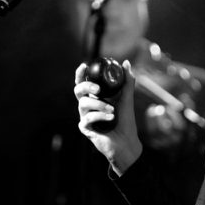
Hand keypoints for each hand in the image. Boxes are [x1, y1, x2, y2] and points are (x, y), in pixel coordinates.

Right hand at [74, 60, 142, 174]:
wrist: (127, 142)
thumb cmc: (126, 121)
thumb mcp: (127, 98)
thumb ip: (127, 81)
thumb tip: (126, 63)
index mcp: (95, 97)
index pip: (83, 82)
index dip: (80, 74)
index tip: (85, 66)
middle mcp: (88, 106)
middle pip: (78, 91)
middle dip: (86, 86)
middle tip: (98, 89)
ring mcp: (85, 117)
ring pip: (83, 104)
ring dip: (99, 105)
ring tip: (112, 110)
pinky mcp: (85, 128)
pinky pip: (88, 118)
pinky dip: (101, 116)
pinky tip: (111, 118)